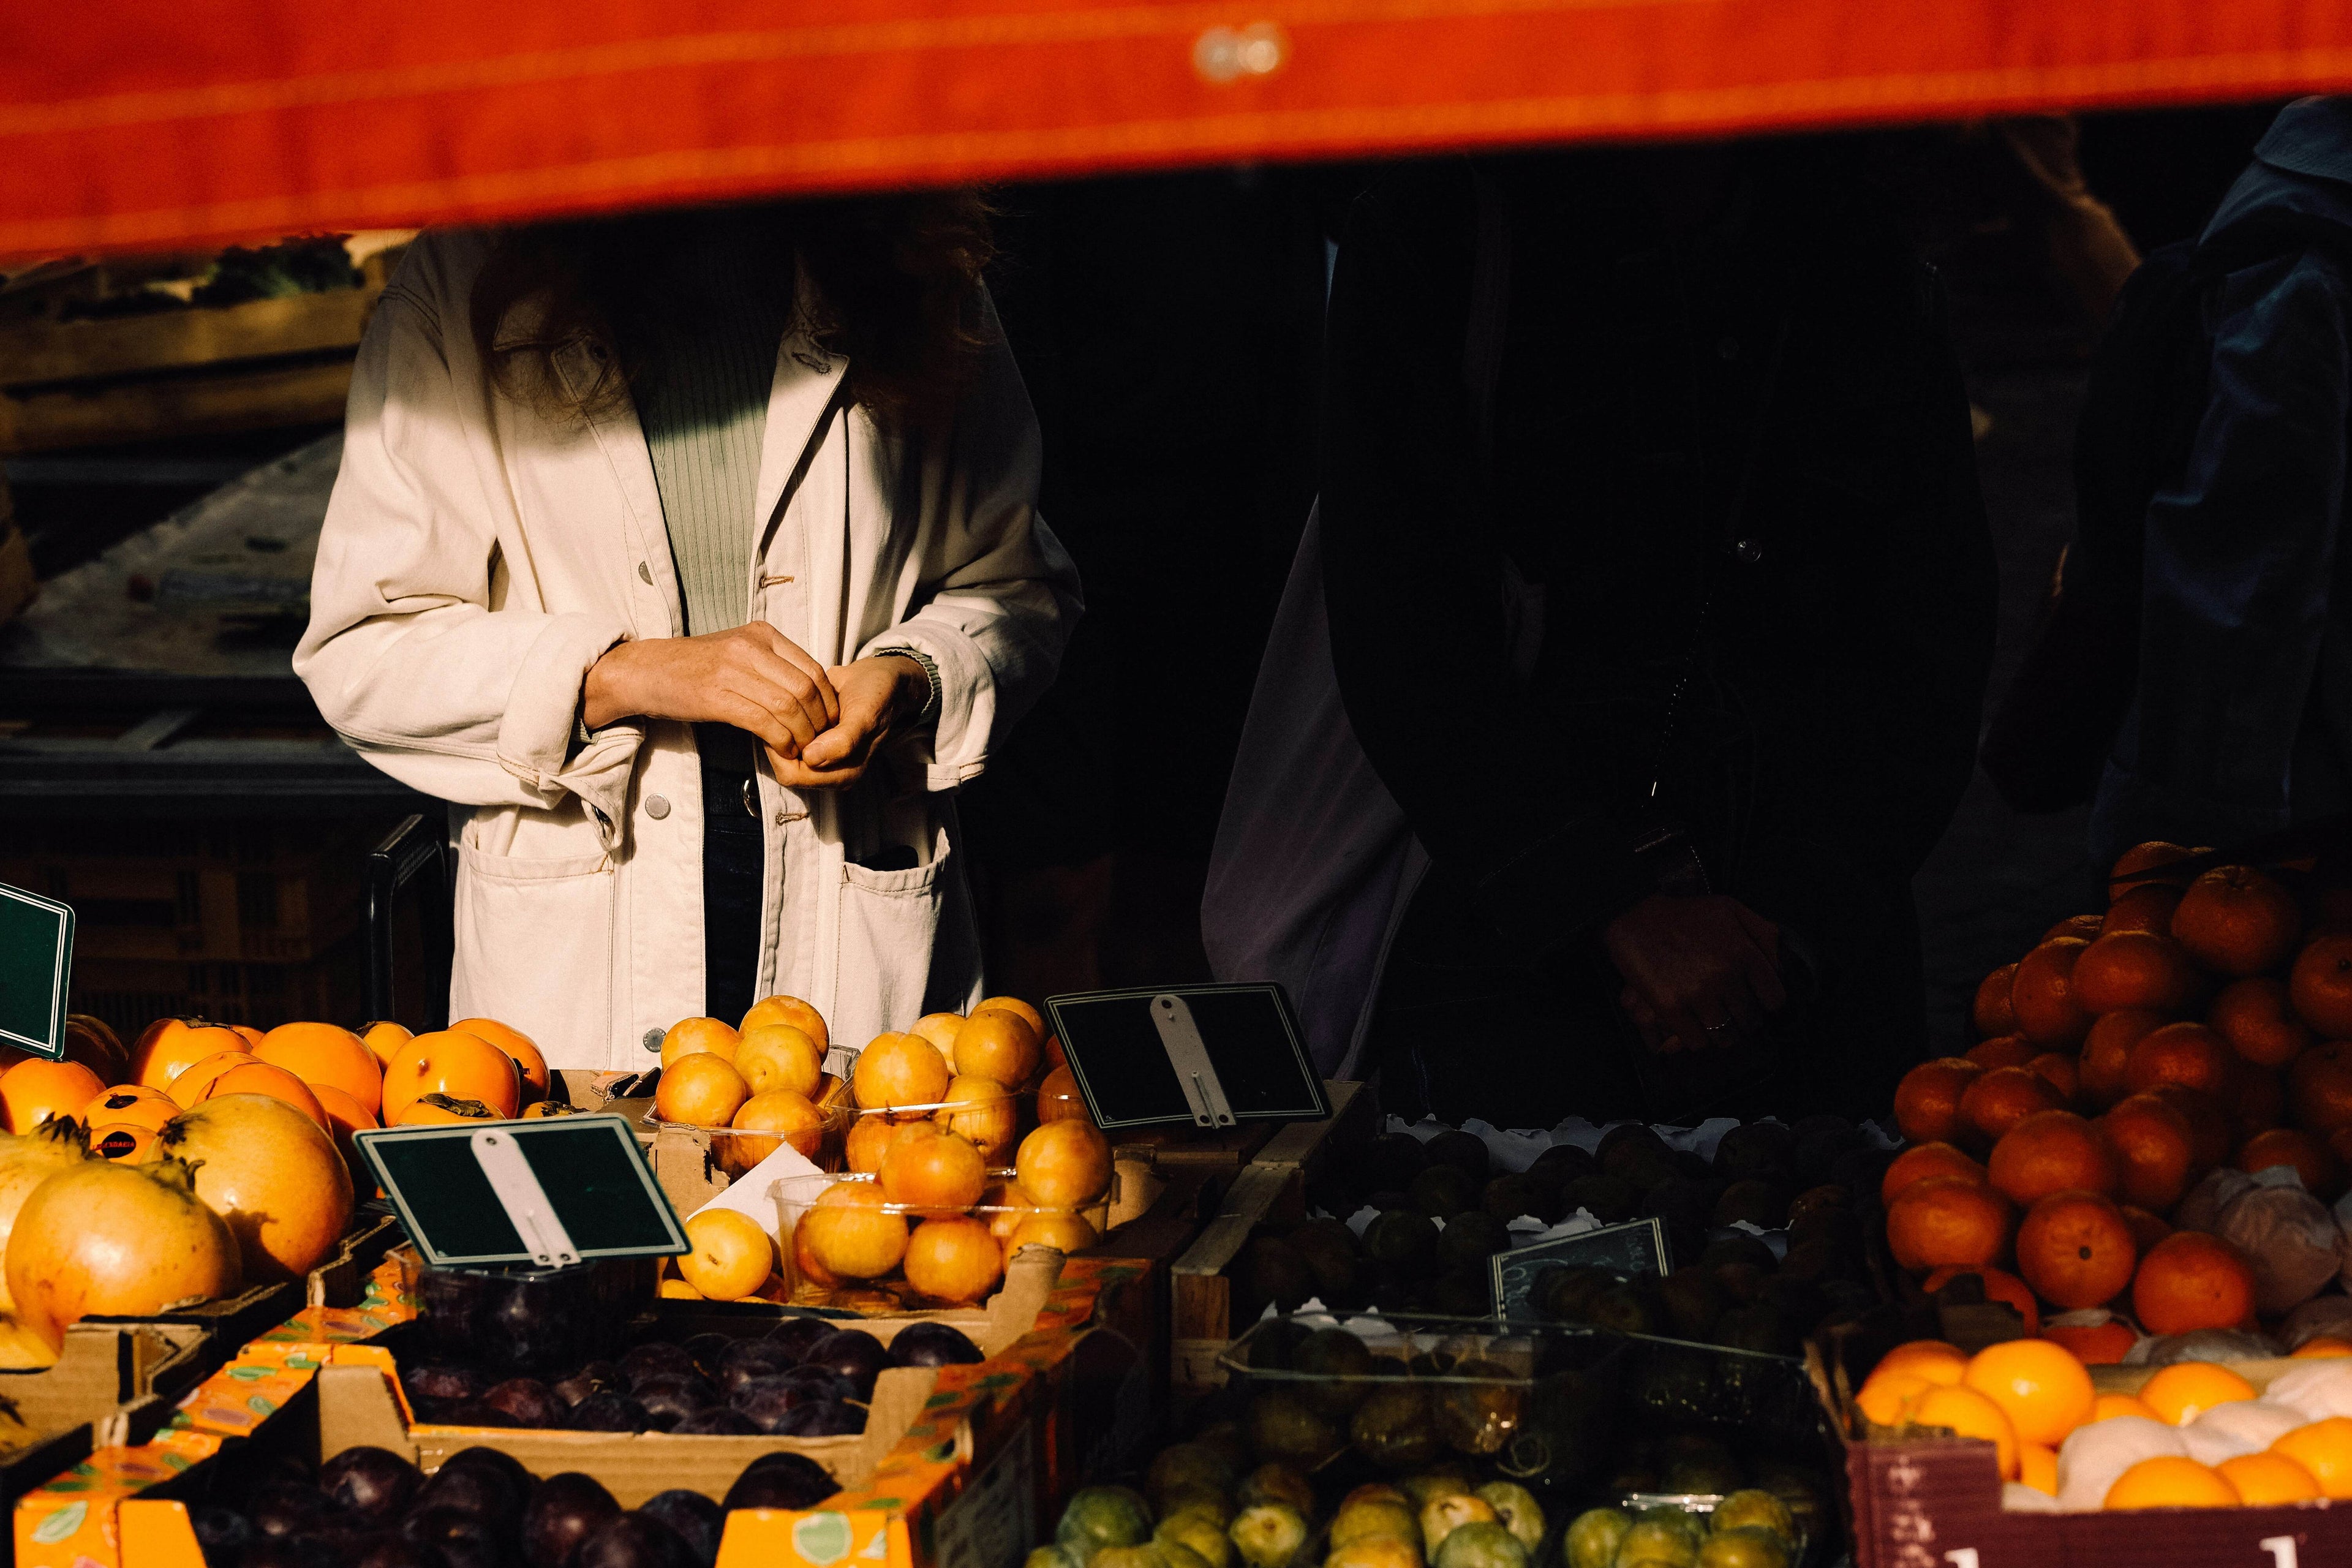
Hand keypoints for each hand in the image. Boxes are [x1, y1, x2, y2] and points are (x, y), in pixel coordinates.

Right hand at [582, 625, 838, 758]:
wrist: (646, 671)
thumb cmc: (696, 667)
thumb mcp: (738, 651)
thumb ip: (773, 665)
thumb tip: (810, 693)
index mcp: (762, 634)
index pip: (813, 669)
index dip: (828, 701)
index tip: (829, 722)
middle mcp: (750, 647)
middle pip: (805, 689)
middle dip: (820, 721)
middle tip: (820, 741)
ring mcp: (731, 670)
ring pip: (787, 706)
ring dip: (801, 734)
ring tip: (801, 749)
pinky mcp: (715, 697)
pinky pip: (762, 720)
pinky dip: (778, 739)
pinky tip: (781, 750)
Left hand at [771, 655, 928, 789]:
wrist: (878, 678)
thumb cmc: (875, 696)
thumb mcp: (865, 716)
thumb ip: (843, 741)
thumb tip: (811, 758)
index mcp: (844, 774)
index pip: (794, 776)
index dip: (783, 751)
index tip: (786, 720)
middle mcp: (829, 772)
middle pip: (784, 770)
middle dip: (781, 742)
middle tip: (787, 711)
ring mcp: (820, 759)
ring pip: (782, 757)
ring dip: (783, 732)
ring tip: (794, 709)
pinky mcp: (812, 745)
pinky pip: (785, 744)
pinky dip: (785, 726)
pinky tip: (794, 709)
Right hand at [1602, 893, 1787, 1053]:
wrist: (1635, 916)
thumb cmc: (1686, 914)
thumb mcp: (1731, 910)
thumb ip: (1763, 934)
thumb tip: (1783, 966)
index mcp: (1743, 952)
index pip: (1774, 999)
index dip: (1767, 1004)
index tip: (1758, 1003)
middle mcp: (1724, 974)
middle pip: (1750, 1021)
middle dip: (1744, 1019)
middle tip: (1732, 1013)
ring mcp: (1697, 992)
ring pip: (1726, 1036)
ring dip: (1723, 1034)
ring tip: (1714, 1023)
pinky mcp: (1670, 1007)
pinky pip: (1697, 1041)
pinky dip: (1698, 1039)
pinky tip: (1694, 1026)